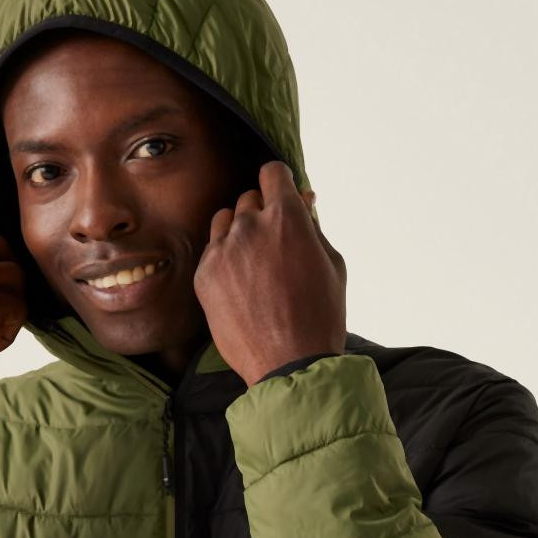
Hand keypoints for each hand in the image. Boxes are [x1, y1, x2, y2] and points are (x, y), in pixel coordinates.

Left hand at [193, 160, 346, 385]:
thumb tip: (304, 200)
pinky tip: (242, 285)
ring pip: (225, 220)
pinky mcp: (204, 275)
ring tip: (256, 263)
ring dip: (239, 232)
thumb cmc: (320, 316)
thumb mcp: (332, 264)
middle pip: (249, 198)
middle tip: (276, 245)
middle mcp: (250, 226)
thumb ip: (314, 226)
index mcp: (287, 218)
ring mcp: (223, 250)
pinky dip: (225, 259)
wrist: (289, 365)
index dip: (280, 183)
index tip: (283, 199)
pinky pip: (212, 251)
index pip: (272, 173)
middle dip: (263, 214)